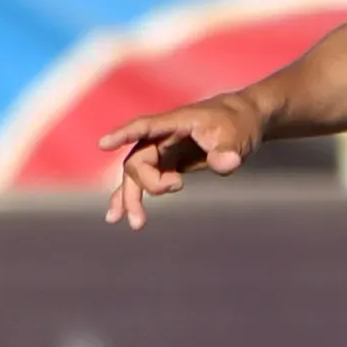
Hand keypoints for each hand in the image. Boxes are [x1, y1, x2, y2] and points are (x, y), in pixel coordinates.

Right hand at [100, 95, 263, 229]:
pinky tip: (121, 215)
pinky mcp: (168, 163)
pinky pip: (144, 179)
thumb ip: (228, 150)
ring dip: (132, 197)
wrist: (243, 121)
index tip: (103, 144)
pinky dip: (134, 195)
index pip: (146, 127)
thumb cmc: (239, 123)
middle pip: (138, 160)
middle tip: (148, 214)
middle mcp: (163, 136)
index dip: (125, 134)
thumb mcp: (238, 135)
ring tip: (136, 225)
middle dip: (140, 187)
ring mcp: (163, 150)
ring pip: (137, 173)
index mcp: (176, 123)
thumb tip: (225, 164)